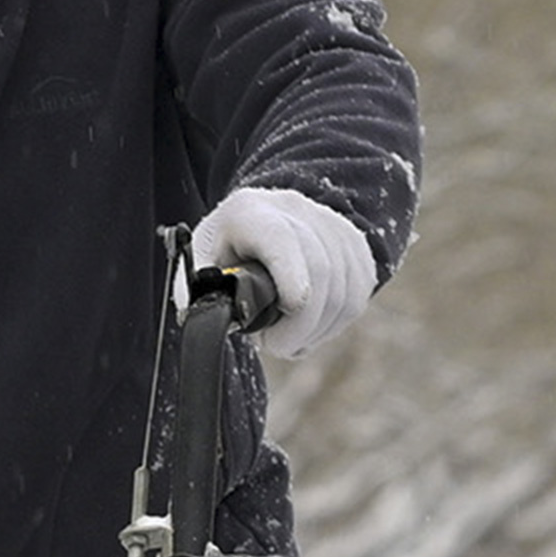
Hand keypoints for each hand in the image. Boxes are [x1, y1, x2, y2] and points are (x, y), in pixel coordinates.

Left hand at [187, 184, 372, 363]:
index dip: (291, 274)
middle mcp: (297, 211)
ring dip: (317, 329)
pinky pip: (356, 298)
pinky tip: (310, 326)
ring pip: (343, 291)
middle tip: (275, 345)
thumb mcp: (202, 258)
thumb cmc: (230, 245)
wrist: (270, 214)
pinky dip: (333, 324)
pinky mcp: (356, 248)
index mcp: (250, 212)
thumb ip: (199, 290)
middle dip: (300, 324)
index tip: (291, 308)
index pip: (279, 238)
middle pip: (320, 271)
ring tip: (288, 336)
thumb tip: (204, 323)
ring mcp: (332, 227)